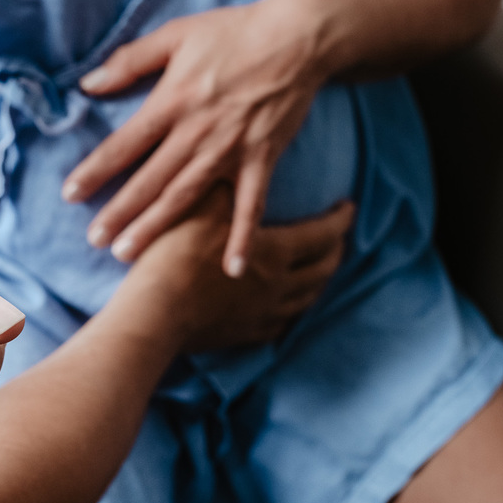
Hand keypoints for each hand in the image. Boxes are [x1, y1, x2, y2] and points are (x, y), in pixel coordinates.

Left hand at [63, 0, 329, 276]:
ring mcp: (231, 149)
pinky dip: (242, 237)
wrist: (298, 37)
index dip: (96, 169)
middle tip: (94, 240)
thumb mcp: (176, 35)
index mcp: (173, 101)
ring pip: (186, 196)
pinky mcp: (262, 159)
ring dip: (156, 227)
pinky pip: (251, 206)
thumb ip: (130, 60)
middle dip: (119, 212)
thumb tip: (88, 83)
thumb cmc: (234, 33)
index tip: (69, 194)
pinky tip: (232, 270)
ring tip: (128, 253)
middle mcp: (197, 132)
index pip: (125, 143)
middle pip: (150, 180)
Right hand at [118, 186, 352, 351]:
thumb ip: (226, 188)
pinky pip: (280, 325)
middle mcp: (278, 286)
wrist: (153, 313)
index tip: (348, 206)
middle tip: (337, 238)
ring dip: (318, 282)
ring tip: (317, 271)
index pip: (322, 234)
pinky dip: (289, 312)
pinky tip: (283, 308)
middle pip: (322, 269)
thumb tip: (236, 167)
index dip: (340, 219)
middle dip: (335, 250)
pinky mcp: (244, 335)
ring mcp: (263, 315)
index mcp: (275, 251)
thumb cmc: (176, 255)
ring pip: (305, 299)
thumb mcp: (201, 207)